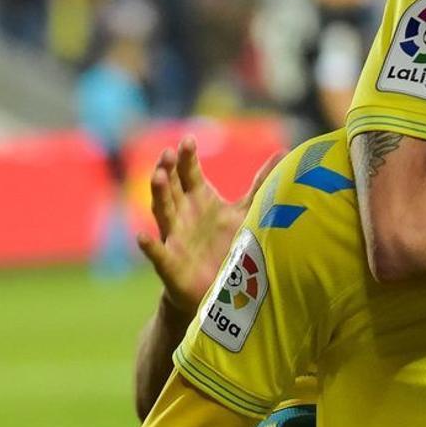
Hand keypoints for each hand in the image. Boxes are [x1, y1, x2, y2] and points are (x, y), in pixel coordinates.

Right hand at [136, 136, 283, 314]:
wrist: (217, 286)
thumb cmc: (227, 242)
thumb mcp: (245, 211)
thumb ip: (260, 183)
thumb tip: (283, 154)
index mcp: (198, 199)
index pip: (190, 173)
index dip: (187, 157)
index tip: (188, 140)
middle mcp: (182, 214)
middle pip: (172, 187)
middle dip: (168, 170)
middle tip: (167, 153)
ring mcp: (174, 237)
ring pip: (163, 212)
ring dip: (159, 195)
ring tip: (158, 177)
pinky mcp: (170, 263)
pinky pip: (158, 254)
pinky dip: (150, 246)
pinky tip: (142, 237)